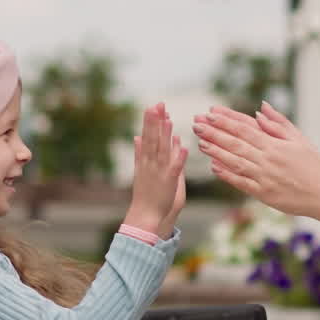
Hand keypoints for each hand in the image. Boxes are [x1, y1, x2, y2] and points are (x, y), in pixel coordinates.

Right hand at [125, 104, 187, 237]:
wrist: (144, 214)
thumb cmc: (144, 194)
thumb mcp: (139, 170)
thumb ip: (139, 153)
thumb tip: (136, 136)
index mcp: (145, 160)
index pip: (147, 136)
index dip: (150, 121)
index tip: (153, 106)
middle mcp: (150, 163)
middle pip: (153, 139)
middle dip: (155, 122)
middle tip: (158, 105)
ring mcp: (159, 172)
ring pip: (163, 150)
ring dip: (165, 135)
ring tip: (168, 119)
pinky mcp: (168, 182)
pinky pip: (174, 168)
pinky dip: (179, 158)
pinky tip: (184, 147)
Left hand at [192, 100, 319, 218]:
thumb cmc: (314, 164)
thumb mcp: (299, 139)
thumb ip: (278, 124)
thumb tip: (260, 108)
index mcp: (275, 145)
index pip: (245, 129)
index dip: (226, 121)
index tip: (210, 113)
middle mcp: (267, 160)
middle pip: (235, 143)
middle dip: (214, 133)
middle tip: (197, 124)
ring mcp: (264, 177)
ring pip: (235, 162)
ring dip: (216, 152)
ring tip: (201, 142)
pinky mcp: (264, 194)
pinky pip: (241, 183)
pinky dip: (227, 175)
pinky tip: (214, 167)